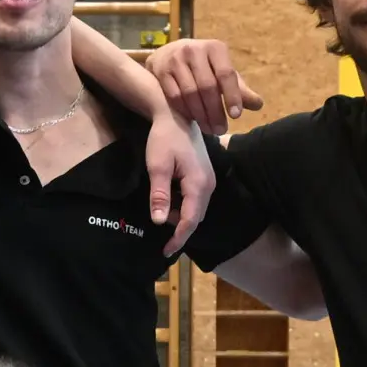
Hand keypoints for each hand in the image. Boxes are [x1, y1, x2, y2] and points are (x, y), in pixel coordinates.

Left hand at [143, 113, 215, 255]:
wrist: (176, 115)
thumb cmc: (164, 138)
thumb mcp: (157, 167)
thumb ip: (160, 195)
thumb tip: (159, 222)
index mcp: (198, 184)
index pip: (190, 220)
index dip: (178, 238)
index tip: (165, 251)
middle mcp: (209, 185)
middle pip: (196, 218)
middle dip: (179, 229)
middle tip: (160, 233)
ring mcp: (209, 180)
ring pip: (196, 209)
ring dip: (180, 216)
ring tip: (161, 210)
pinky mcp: (204, 176)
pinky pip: (196, 199)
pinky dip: (183, 205)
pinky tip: (169, 199)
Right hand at [144, 38, 261, 135]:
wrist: (168, 54)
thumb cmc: (203, 67)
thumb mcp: (222, 72)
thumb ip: (238, 89)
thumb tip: (258, 105)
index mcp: (215, 48)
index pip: (226, 74)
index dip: (232, 96)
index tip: (236, 116)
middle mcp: (194, 49)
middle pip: (207, 86)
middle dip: (215, 111)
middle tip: (220, 129)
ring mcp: (175, 59)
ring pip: (189, 93)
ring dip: (200, 115)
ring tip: (208, 129)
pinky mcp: (160, 70)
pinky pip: (174, 96)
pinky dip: (185, 111)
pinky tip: (192, 120)